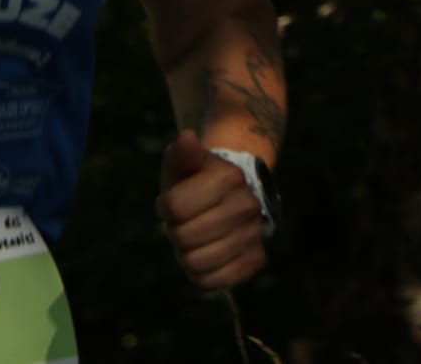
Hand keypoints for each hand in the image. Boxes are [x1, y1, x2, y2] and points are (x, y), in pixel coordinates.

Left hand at [154, 130, 266, 290]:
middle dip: (175, 232)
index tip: (172, 202)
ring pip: (196, 263)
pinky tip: (205, 255)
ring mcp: (254, 234)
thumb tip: (186, 138)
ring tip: (194, 238)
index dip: (165, 207)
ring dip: (186, 254)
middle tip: (184, 223)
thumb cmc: (195, 181)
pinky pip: (215, 282)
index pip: (174, 207)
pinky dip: (201, 274)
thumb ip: (181, 153)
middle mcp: (247, 205)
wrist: (229, 197)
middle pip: (183, 237)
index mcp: (228, 177)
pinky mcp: (255, 260)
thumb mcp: (182, 164)